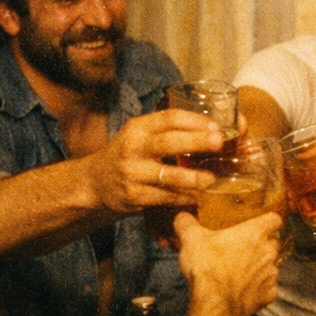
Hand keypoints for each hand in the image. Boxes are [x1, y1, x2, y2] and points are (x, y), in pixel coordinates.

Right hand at [91, 109, 225, 212]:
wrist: (96, 183)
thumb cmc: (129, 155)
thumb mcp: (140, 135)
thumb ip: (166, 131)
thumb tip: (209, 129)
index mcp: (138, 128)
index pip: (169, 118)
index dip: (195, 121)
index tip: (216, 126)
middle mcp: (133, 148)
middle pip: (169, 142)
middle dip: (197, 141)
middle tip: (219, 143)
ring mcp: (132, 173)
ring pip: (169, 175)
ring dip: (194, 177)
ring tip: (213, 179)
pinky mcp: (134, 195)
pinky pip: (166, 196)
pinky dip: (185, 197)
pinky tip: (198, 197)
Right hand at [174, 210, 280, 315]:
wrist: (214, 301)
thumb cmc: (208, 266)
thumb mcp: (191, 238)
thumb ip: (187, 224)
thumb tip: (183, 218)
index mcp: (255, 233)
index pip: (274, 219)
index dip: (268, 221)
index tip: (259, 224)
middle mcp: (268, 252)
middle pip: (273, 243)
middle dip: (261, 245)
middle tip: (243, 248)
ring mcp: (270, 275)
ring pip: (271, 266)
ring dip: (259, 267)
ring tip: (240, 271)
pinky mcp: (268, 295)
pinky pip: (268, 288)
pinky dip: (259, 289)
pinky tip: (245, 290)